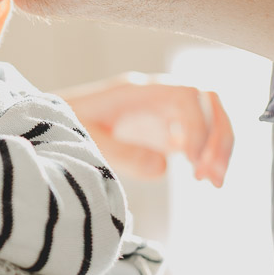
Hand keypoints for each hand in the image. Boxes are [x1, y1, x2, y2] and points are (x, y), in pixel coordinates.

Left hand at [58, 73, 233, 186]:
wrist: (54, 124)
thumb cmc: (68, 125)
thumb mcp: (88, 138)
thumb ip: (121, 152)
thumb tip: (162, 166)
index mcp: (138, 90)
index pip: (185, 95)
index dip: (196, 126)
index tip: (190, 161)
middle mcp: (157, 96)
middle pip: (208, 101)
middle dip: (218, 135)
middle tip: (211, 174)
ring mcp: (163, 111)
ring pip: (210, 118)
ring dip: (219, 147)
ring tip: (215, 183)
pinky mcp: (164, 130)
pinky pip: (198, 137)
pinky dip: (207, 155)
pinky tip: (205, 179)